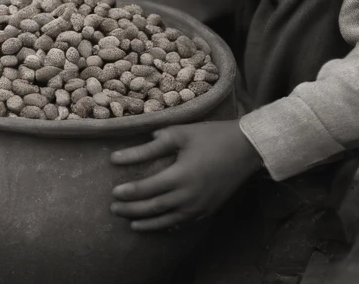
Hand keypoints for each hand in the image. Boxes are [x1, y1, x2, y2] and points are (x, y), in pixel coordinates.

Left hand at [110, 121, 262, 231]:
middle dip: (132, 210)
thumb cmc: (211, 136)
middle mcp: (189, 196)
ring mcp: (200, 207)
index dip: (129, 192)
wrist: (245, 149)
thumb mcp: (180, 133)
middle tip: (114, 209)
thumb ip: (153, 145)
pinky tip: (160, 225)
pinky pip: (184, 222)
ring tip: (131, 223)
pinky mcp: (208, 210)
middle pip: (154, 208)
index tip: (113, 192)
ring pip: (168, 220)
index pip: (147, 189)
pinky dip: (168, 225)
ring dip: (147, 223)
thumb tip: (124, 154)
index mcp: (180, 176)